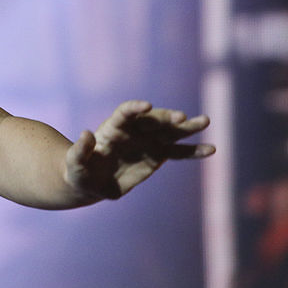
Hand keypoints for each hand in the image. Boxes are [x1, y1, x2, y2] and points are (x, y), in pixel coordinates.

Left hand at [65, 100, 214, 200]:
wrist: (92, 181)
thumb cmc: (80, 171)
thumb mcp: (75, 163)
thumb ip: (80, 150)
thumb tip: (86, 133)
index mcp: (112, 129)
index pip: (125, 113)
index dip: (135, 108)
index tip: (147, 106)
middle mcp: (133, 131)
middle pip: (152, 119)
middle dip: (166, 117)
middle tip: (181, 117)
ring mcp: (148, 141)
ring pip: (170, 131)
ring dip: (187, 126)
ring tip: (205, 120)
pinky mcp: (158, 155)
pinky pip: (179, 151)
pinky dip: (194, 150)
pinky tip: (211, 149)